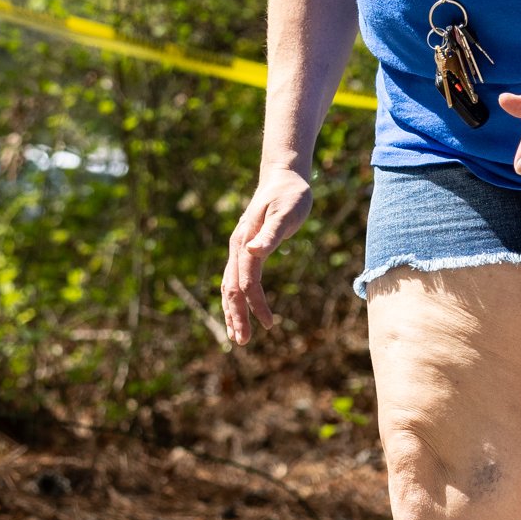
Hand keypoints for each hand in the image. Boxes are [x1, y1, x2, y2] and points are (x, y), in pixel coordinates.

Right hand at [220, 165, 313, 345]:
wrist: (283, 177)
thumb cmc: (290, 195)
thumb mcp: (286, 212)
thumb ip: (270, 233)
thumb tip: (252, 251)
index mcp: (245, 241)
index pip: (247, 280)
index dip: (256, 304)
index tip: (269, 324)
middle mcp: (238, 248)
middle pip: (232, 288)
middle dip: (236, 316)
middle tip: (242, 342)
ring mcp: (239, 249)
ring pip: (230, 286)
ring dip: (233, 312)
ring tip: (239, 336)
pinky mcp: (246, 250)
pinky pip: (237, 279)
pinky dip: (238, 299)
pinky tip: (244, 312)